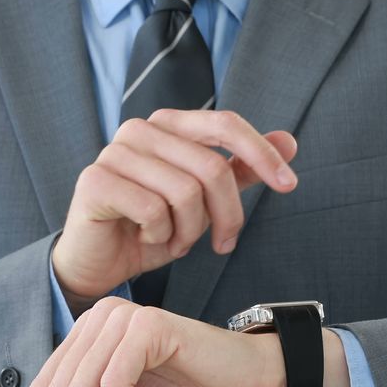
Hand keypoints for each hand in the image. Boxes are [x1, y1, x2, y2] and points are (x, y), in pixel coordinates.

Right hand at [52, 109, 298, 311]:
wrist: (99, 262)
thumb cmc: (151, 228)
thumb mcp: (205, 202)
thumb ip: (241, 170)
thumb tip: (289, 142)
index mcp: (168, 124)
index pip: (225, 124)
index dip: (261, 153)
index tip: (289, 184)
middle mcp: (140, 129)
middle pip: (211, 167)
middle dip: (227, 215)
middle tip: (222, 243)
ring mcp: (114, 152)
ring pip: (185, 192)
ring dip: (190, 231)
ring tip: (175, 241)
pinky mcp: (96, 181)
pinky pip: (153, 209)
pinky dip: (161, 235)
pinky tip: (146, 238)